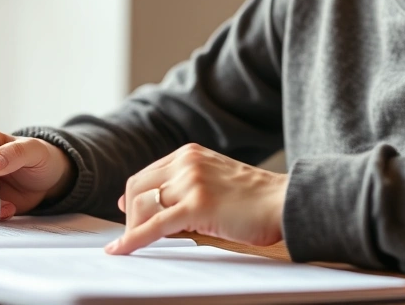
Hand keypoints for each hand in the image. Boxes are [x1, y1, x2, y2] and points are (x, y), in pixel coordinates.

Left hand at [104, 143, 287, 254]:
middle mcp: (186, 162)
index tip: (128, 214)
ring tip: (140, 244)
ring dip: (135, 229)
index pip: (146, 175)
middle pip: (137, 189)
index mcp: (189, 153)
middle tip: (134, 236)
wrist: (284, 203)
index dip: (133, 198)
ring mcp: (191, 182)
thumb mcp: (214, 180)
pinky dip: (132, 240)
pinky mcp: (196, 205)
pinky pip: (153, 226)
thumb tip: (148, 202)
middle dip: (131, 216)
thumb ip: (184, 185)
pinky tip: (120, 250)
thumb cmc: (255, 199)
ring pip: (142, 207)